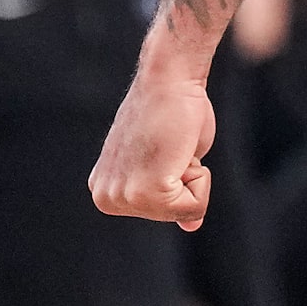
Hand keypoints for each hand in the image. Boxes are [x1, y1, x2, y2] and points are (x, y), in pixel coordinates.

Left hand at [89, 70, 217, 230]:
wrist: (168, 79)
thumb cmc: (173, 110)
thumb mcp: (170, 160)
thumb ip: (174, 195)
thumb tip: (191, 225)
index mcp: (105, 191)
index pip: (161, 210)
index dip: (178, 177)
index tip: (164, 147)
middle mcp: (107, 198)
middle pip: (172, 214)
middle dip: (186, 180)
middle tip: (172, 145)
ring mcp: (124, 197)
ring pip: (186, 211)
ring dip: (194, 177)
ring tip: (175, 146)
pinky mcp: (146, 192)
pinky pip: (194, 207)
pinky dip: (201, 178)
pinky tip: (181, 150)